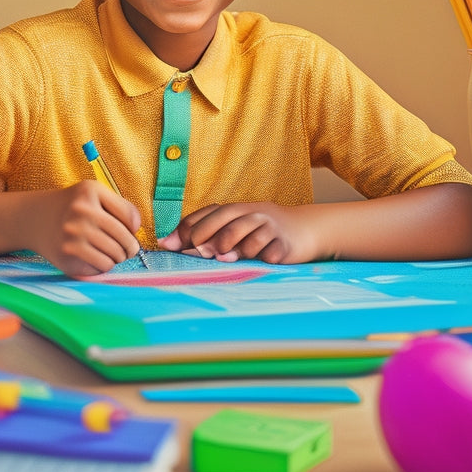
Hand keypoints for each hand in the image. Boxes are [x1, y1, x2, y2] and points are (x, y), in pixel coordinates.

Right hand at [25, 181, 142, 276]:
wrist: (34, 219)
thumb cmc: (73, 207)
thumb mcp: (94, 193)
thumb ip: (120, 206)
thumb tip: (137, 228)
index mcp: (90, 192)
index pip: (130, 218)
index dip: (134, 229)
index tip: (131, 232)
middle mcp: (81, 212)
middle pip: (124, 240)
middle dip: (130, 248)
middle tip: (127, 250)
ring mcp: (73, 236)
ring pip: (114, 257)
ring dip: (117, 258)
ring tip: (111, 253)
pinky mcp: (67, 256)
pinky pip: (100, 267)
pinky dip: (103, 265)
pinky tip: (95, 257)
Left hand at [158, 202, 316, 263]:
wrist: (304, 229)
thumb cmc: (260, 231)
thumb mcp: (234, 227)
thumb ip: (204, 233)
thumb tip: (167, 243)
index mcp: (234, 210)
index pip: (206, 215)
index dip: (188, 230)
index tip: (172, 247)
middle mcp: (250, 214)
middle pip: (226, 221)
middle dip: (208, 237)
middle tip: (196, 253)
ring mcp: (269, 228)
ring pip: (249, 234)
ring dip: (234, 247)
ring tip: (223, 258)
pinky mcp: (285, 243)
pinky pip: (272, 250)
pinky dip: (265, 257)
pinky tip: (259, 262)